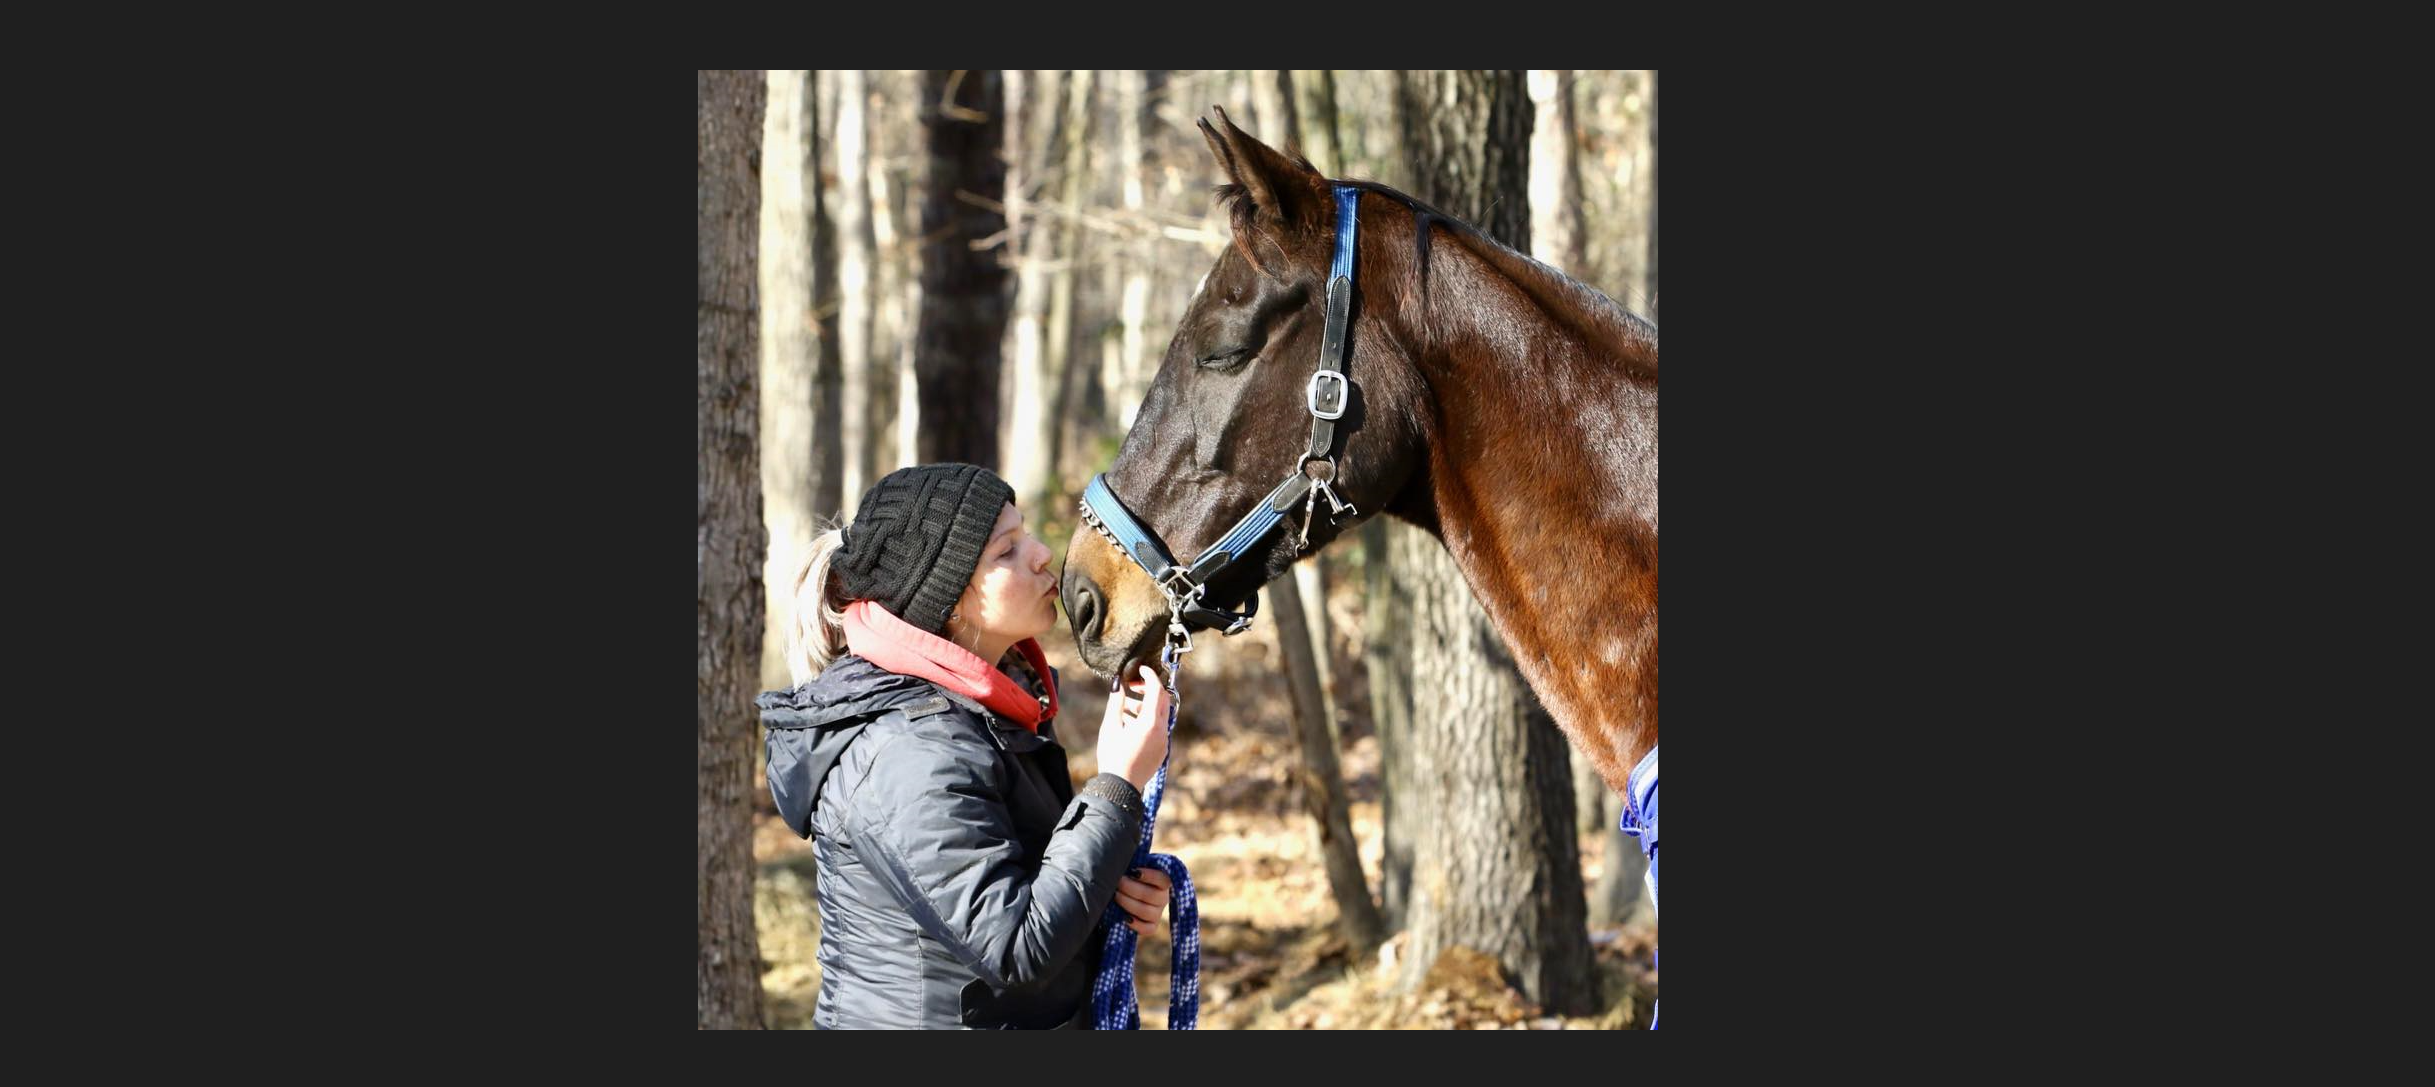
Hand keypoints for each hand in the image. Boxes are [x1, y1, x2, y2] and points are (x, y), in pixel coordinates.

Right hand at [1096, 665, 1170, 792]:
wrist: (1120, 787)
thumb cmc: (1112, 756)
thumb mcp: (1110, 726)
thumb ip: (1116, 701)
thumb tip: (1118, 683)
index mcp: (1150, 723)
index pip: (1156, 690)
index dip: (1149, 676)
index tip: (1140, 668)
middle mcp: (1161, 731)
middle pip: (1162, 700)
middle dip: (1148, 689)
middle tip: (1132, 686)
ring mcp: (1163, 742)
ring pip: (1160, 715)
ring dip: (1146, 706)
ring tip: (1125, 709)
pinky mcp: (1161, 751)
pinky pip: (1158, 728)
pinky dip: (1148, 720)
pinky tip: (1130, 725)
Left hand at [1115, 866, 1172, 937]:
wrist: (1121, 892)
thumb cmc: (1127, 875)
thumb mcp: (1132, 867)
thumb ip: (1132, 864)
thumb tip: (1123, 861)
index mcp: (1162, 881)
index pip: (1163, 879)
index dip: (1150, 876)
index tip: (1133, 871)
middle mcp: (1163, 897)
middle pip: (1153, 895)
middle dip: (1131, 888)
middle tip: (1118, 882)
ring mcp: (1158, 913)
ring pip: (1147, 912)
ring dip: (1129, 903)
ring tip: (1115, 895)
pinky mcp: (1152, 925)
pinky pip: (1148, 928)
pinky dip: (1136, 924)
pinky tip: (1124, 917)